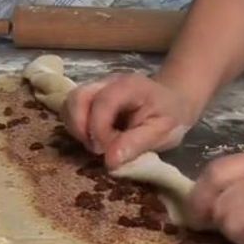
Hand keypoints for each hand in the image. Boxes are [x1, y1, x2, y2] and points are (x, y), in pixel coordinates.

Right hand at [62, 73, 201, 168]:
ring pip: (69, 104)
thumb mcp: (163, 132)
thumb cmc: (171, 116)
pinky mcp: (90, 98)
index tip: (106, 153)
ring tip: (95, 146)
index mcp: (128, 86)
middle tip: (97, 150)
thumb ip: (137, 144)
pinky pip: (71, 110)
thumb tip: (110, 162)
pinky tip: (93, 140)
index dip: (99, 131)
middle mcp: (107, 82)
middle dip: (80, 128)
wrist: (174, 102)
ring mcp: (96, 88)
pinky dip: (76, 128)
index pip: (102, 103)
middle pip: (76, 98)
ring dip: (76, 129)